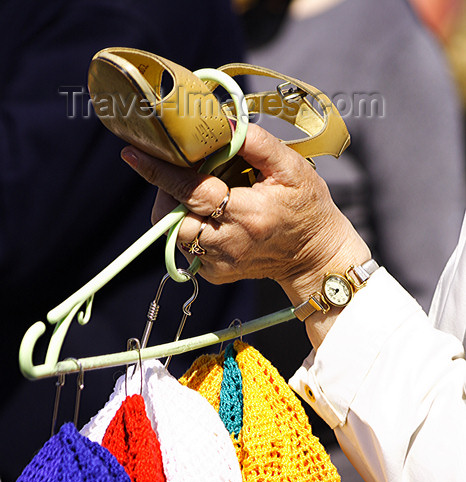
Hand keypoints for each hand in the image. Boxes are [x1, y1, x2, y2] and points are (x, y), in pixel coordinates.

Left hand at [121, 123, 369, 345]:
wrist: (313, 256)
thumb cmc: (306, 206)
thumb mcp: (292, 169)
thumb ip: (256, 143)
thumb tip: (220, 122)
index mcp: (250, 215)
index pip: (194, 192)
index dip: (161, 173)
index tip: (133, 154)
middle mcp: (231, 244)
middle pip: (173, 219)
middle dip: (166, 193)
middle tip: (179, 174)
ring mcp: (220, 263)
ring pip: (174, 236)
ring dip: (176, 210)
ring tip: (198, 194)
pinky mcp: (215, 274)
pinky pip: (185, 248)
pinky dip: (188, 228)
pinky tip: (210, 217)